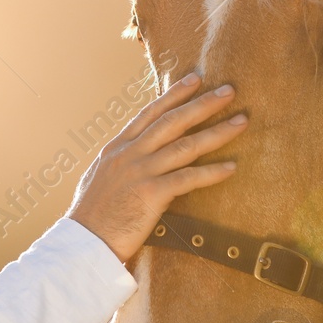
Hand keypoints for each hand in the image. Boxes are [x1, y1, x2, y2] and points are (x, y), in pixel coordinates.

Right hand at [66, 72, 246, 264]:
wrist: (82, 243)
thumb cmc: (91, 217)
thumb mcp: (100, 177)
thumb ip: (120, 161)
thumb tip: (134, 153)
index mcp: (117, 148)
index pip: (150, 113)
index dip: (174, 94)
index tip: (194, 79)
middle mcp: (130, 154)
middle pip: (173, 121)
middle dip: (203, 104)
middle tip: (228, 90)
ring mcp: (141, 172)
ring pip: (186, 145)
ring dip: (217, 132)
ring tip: (241, 121)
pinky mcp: (151, 194)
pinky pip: (188, 179)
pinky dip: (212, 172)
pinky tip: (231, 167)